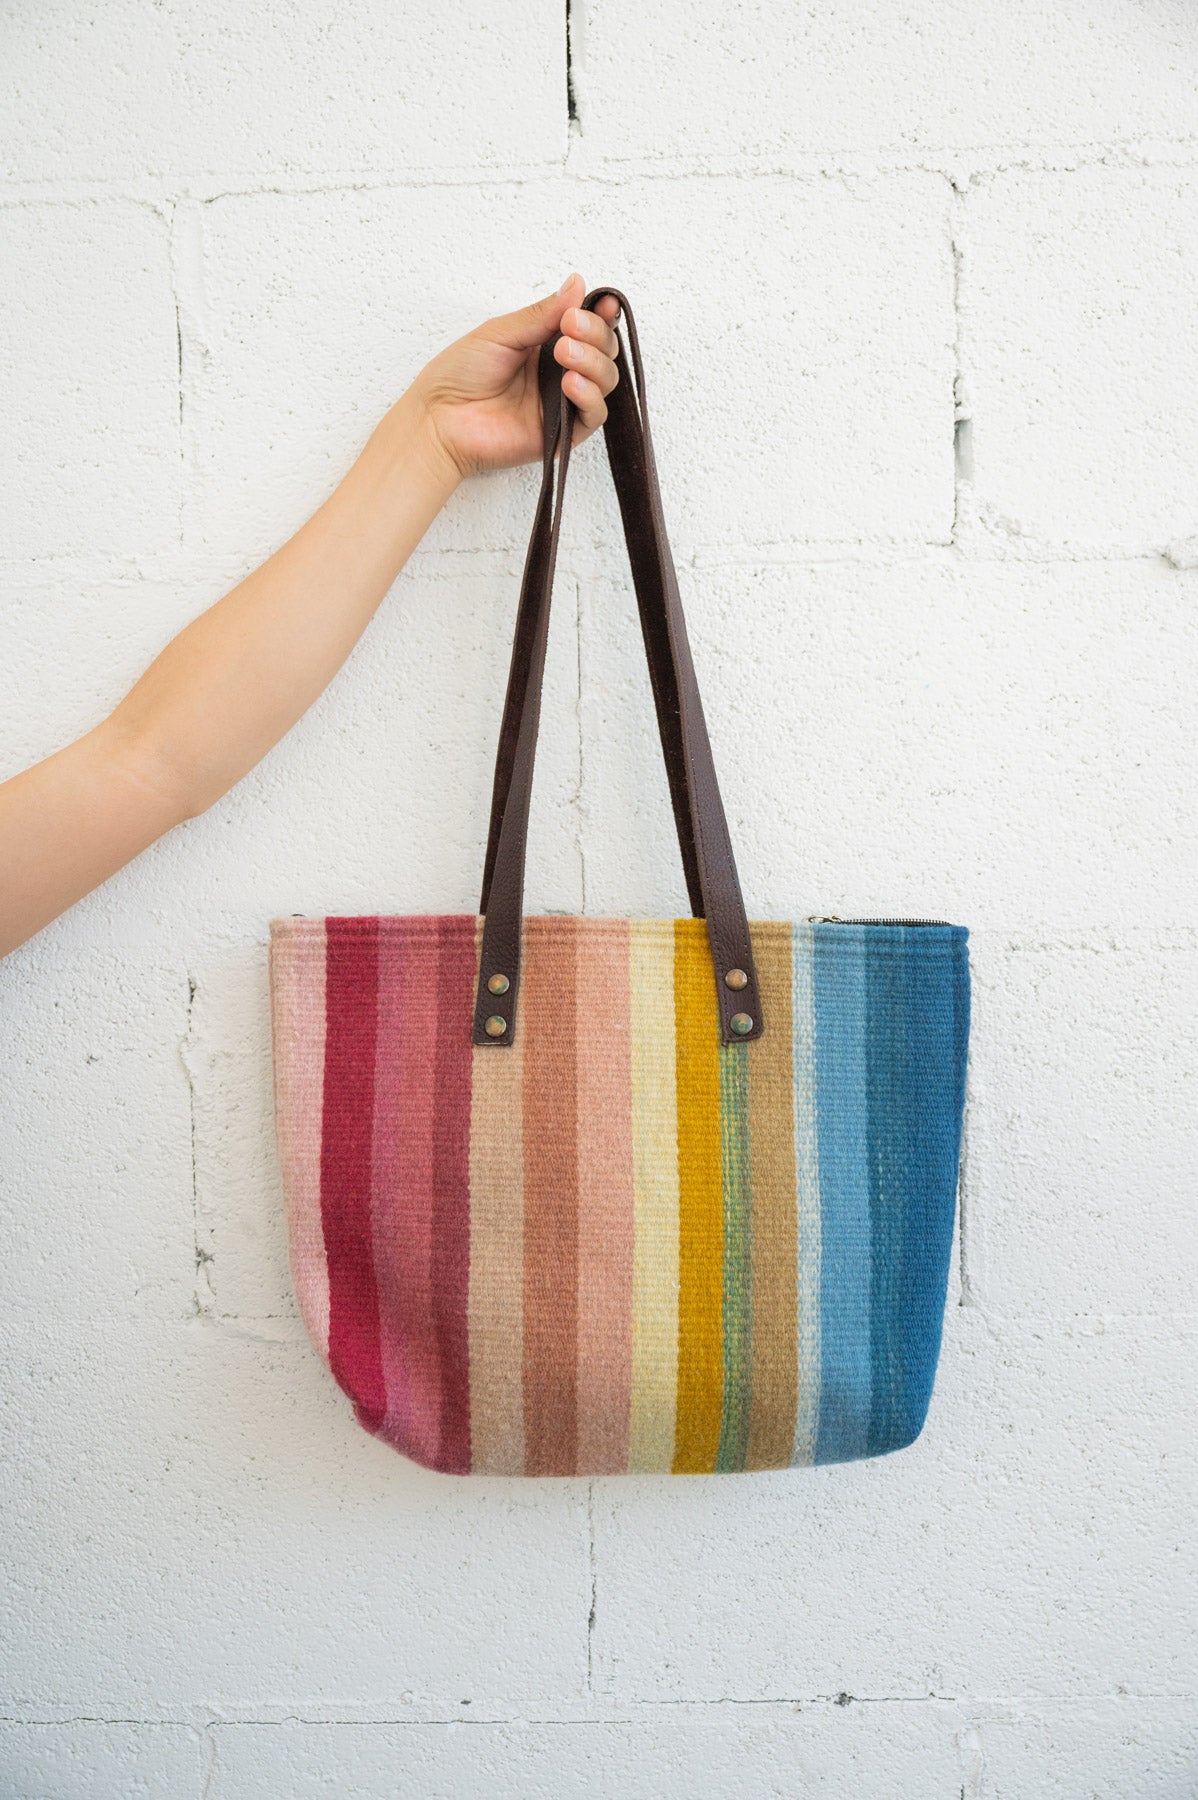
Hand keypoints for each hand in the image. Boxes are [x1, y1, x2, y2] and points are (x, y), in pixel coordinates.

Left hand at [407, 273, 621, 482]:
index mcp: (546, 345)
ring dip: (593, 362)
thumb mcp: (501, 332)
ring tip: (564, 354)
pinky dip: (589, 396)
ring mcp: (563, 403)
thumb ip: (542, 314)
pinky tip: (570, 383)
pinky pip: (594, 415)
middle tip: (570, 327)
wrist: (439, 419)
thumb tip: (576, 285)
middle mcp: (559, 373)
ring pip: (606, 380)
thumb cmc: (459, 376)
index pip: (589, 328)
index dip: (602, 316)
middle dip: (595, 335)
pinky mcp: (563, 434)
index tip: (604, 304)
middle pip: (604, 351)